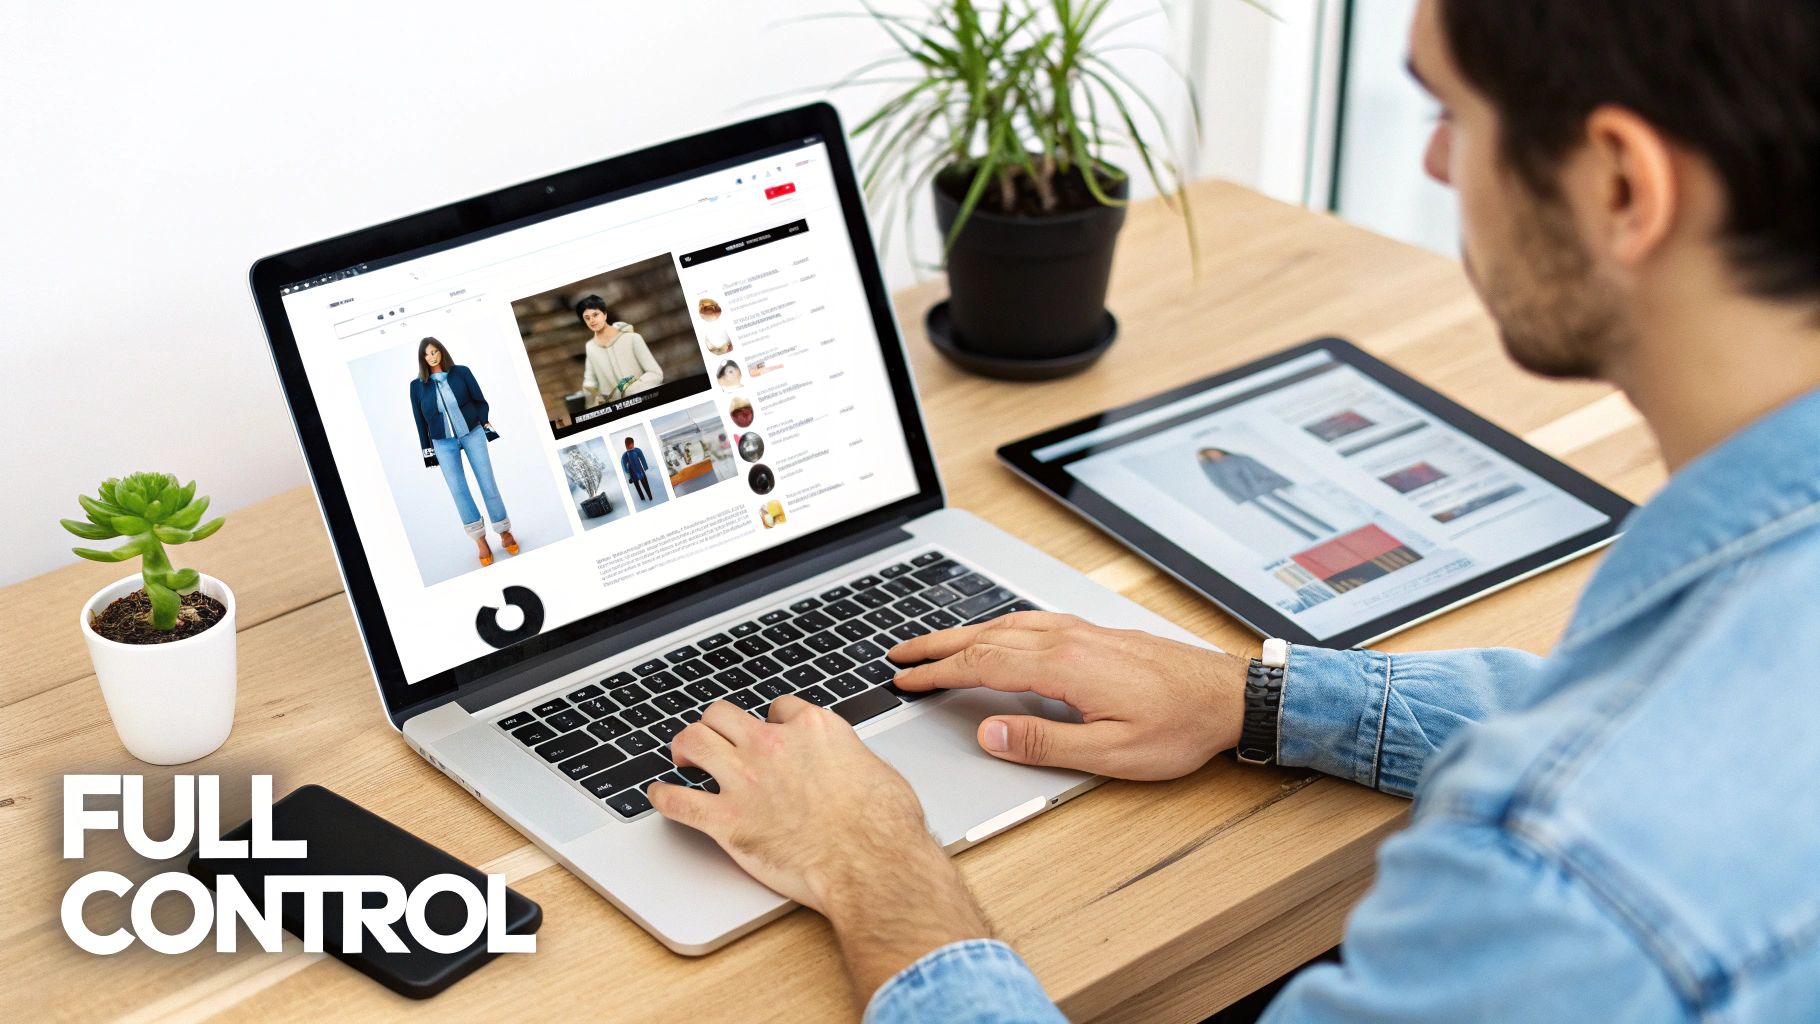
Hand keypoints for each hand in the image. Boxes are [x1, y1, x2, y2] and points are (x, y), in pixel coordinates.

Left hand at [649, 698, 988, 998]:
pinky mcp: (727, 820)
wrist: (871, 863)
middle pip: (724, 714)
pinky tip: (660, 797)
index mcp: (813, 729)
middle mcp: (773, 745)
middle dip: (716, 724)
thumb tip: (852, 771)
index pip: (779, 709)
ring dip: (684, 747)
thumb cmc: (884, 826)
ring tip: (681, 756)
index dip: (771, 722)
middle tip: (713, 738)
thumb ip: (851, 762)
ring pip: (694, 741)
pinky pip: (678, 800)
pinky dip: (663, 798)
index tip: (769, 734)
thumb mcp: (877, 773)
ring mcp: (746, 780)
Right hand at [889, 611, 1250, 779]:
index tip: (906, 682)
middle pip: (986, 637)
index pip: (982, 665)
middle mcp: (1069, 639)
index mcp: (1065, 666)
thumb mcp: (1111, 753)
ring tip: (932, 645)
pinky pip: (1030, 621)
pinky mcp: (1095, 632)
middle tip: (899, 656)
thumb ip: (1044, 742)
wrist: (1230, 696)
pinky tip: (993, 634)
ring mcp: (1082, 631)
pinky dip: (997, 626)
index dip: (938, 674)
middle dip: (937, 646)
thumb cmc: (1179, 728)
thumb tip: (988, 734)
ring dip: (963, 634)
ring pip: (1006, 624)